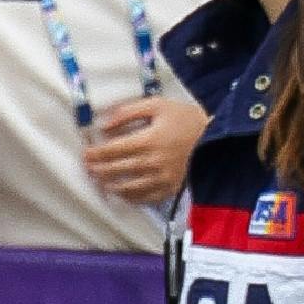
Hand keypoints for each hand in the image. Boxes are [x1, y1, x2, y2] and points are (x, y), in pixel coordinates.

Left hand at [84, 98, 204, 203]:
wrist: (217, 139)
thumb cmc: (186, 119)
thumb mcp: (158, 105)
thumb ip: (128, 111)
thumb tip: (104, 124)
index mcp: (148, 140)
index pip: (113, 150)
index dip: (96, 153)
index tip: (86, 154)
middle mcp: (152, 162)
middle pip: (117, 169)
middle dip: (99, 169)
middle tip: (88, 169)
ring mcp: (161, 179)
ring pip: (128, 187)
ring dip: (111, 185)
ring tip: (101, 182)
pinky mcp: (170, 189)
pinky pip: (145, 198)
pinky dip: (130, 197)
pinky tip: (122, 193)